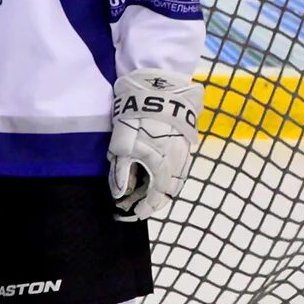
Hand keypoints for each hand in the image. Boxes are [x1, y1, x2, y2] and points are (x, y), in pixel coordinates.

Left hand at [107, 70, 200, 220]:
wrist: (160, 89)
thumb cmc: (139, 119)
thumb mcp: (122, 146)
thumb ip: (120, 173)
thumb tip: (120, 194)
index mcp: (164, 169)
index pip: (156, 198)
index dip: (142, 209)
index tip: (128, 214)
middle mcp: (178, 165)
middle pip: (167, 191)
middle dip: (148, 200)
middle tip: (129, 202)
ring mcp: (183, 153)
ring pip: (171, 180)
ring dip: (155, 187)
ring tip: (136, 188)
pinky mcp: (183, 142)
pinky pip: (174, 168)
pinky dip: (161, 175)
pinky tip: (148, 171)